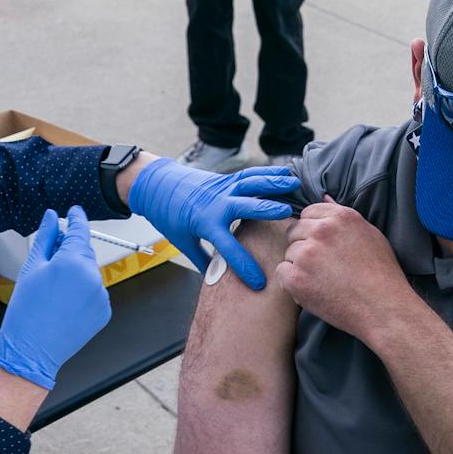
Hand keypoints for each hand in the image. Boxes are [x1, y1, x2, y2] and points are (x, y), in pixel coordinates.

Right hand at [0, 207, 111, 388]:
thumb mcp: (31, 268)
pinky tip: (64, 304)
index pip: (79, 230)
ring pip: (89, 273)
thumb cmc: (26, 312)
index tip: (74, 212)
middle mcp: (93, 276)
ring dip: (76, 274)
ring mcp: (101, 295)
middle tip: (48, 264)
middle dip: (69, 253)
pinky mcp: (104, 311)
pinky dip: (83, 293)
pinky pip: (95, 293)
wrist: (31, 351)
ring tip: (53, 293)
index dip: (76, 218)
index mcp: (73, 261)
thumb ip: (45, 238)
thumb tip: (51, 217)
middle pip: (83, 252)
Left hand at [128, 158, 297, 288]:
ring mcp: (223, 187)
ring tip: (295, 183)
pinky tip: (285, 171)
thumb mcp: (182, 241)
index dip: (244, 266)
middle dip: (266, 210)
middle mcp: (216, 203)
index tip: (259, 282)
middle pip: (244, 206)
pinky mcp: (226, 179)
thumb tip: (217, 279)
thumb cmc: (168, 215)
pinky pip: (250, 174)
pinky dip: (268, 172)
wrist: (157, 185)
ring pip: (251, 183)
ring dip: (273, 182)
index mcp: (204, 222)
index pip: (228, 247)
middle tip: (288, 216)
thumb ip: (201, 260)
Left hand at [274, 201, 412, 342]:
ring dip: (299, 266)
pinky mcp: (296, 277)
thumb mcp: (369, 234)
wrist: (383, 309)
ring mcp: (307, 254)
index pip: (308, 213)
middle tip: (323, 267)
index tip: (324, 247)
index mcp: (341, 216)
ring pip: (288, 253)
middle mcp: (322, 230)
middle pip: (294, 231)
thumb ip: (342, 215)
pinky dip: (292, 282)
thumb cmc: (382, 274)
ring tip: (323, 281)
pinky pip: (282, 272)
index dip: (313, 231)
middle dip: (304, 246)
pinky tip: (313, 290)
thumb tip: (323, 197)